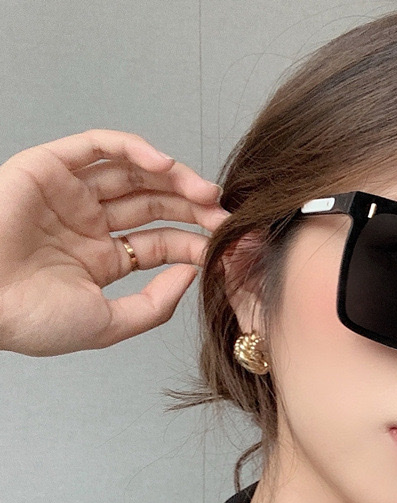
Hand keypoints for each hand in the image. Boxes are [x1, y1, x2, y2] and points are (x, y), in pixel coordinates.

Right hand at [0, 129, 228, 355]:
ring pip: (132, 174)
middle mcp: (87, 225)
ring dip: (173, 177)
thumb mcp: (109, 323)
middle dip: (192, 207)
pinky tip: (164, 165)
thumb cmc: (32, 321)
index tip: (225, 244)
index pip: (159, 242)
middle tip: (223, 213)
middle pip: (153, 205)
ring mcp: (69, 196)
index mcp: (100, 260)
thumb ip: (155, 304)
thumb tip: (191, 274)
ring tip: (205, 192)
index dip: (194, 240)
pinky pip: (97, 146)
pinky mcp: (48, 169)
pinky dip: (133, 148)